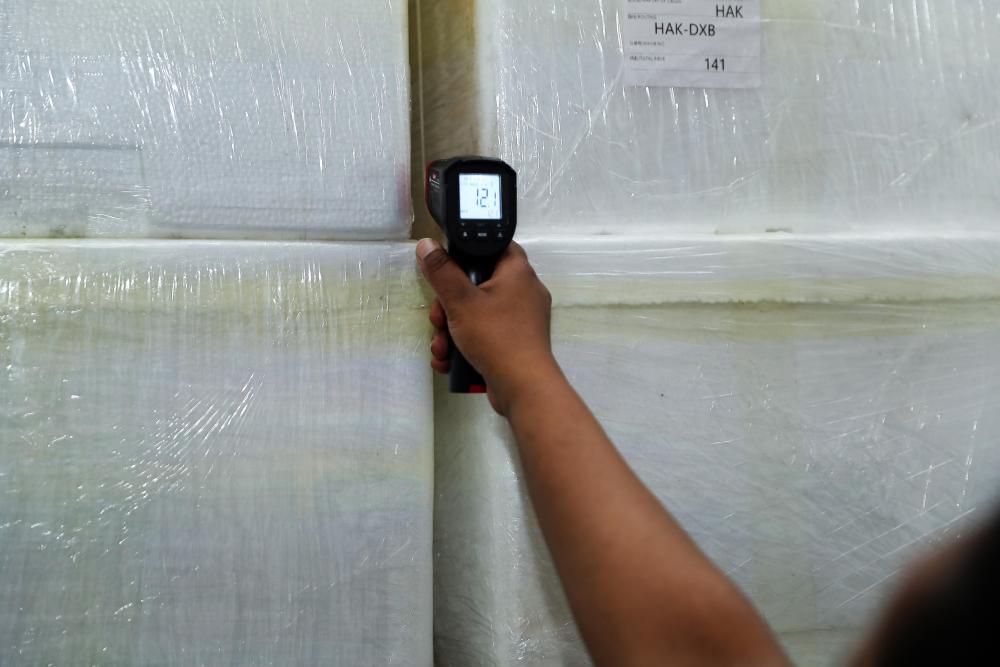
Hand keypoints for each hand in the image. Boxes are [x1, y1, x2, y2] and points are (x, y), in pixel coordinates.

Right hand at [416, 238, 557, 414]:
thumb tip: (427, 245)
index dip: (468, 252)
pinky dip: (466, 345)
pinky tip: (449, 360)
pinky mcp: (516, 343)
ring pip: (478, 313)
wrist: (523, 388)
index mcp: (517, 271)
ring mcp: (522, 319)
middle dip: (449, 305)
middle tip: (439, 317)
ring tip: (441, 346)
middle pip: (478, 284)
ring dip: (451, 330)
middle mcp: (524, 291)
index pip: (493, 245)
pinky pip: (486, 334)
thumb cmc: (496, 337)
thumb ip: (441, 271)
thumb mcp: (460, 301)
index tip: (447, 267)